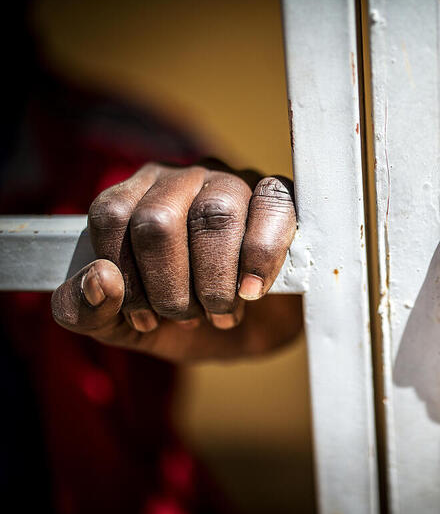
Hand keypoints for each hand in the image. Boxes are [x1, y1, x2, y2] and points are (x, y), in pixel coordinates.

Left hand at [51, 161, 302, 361]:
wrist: (252, 334)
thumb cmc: (184, 320)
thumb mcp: (121, 327)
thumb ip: (86, 310)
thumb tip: (100, 280)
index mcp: (136, 197)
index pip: (112, 214)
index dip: (126, 276)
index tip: (145, 318)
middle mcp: (182, 179)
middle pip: (159, 219)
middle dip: (170, 288)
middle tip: (188, 318)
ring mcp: (234, 181)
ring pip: (216, 214)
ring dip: (215, 281)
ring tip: (221, 311)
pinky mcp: (280, 195)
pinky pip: (273, 205)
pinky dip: (261, 257)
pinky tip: (252, 290)